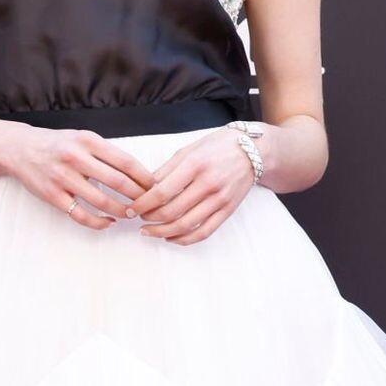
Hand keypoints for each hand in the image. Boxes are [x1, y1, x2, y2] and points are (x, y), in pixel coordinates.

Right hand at [11, 127, 156, 228]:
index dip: (144, 177)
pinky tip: (108, 222)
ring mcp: (63, 178)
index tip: (155, 187)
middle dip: (138, 196)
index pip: (125, 161)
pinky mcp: (53, 195)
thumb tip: (136, 172)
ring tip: (131, 214)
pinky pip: (81, 214)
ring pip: (101, 201)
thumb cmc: (56, 144)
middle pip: (118, 182)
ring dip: (121, 211)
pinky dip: (98, 222)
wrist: (19, 148)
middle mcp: (76, 157)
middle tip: (149, 205)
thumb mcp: (82, 138)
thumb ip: (105, 152)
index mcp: (88, 140)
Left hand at [125, 128, 256, 243]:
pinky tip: (171, 238)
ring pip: (185, 225)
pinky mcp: (228, 210)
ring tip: (149, 231)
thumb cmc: (218, 146)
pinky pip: (204, 232)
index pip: (162, 191)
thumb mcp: (189, 150)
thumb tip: (145, 188)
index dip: (143, 204)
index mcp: (195, 164)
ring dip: (162, 232)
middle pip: (171, 211)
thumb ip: (166, 169)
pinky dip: (184, 239)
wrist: (254, 151)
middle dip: (149, 219)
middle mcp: (208, 183)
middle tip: (138, 219)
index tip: (131, 209)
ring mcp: (220, 199)